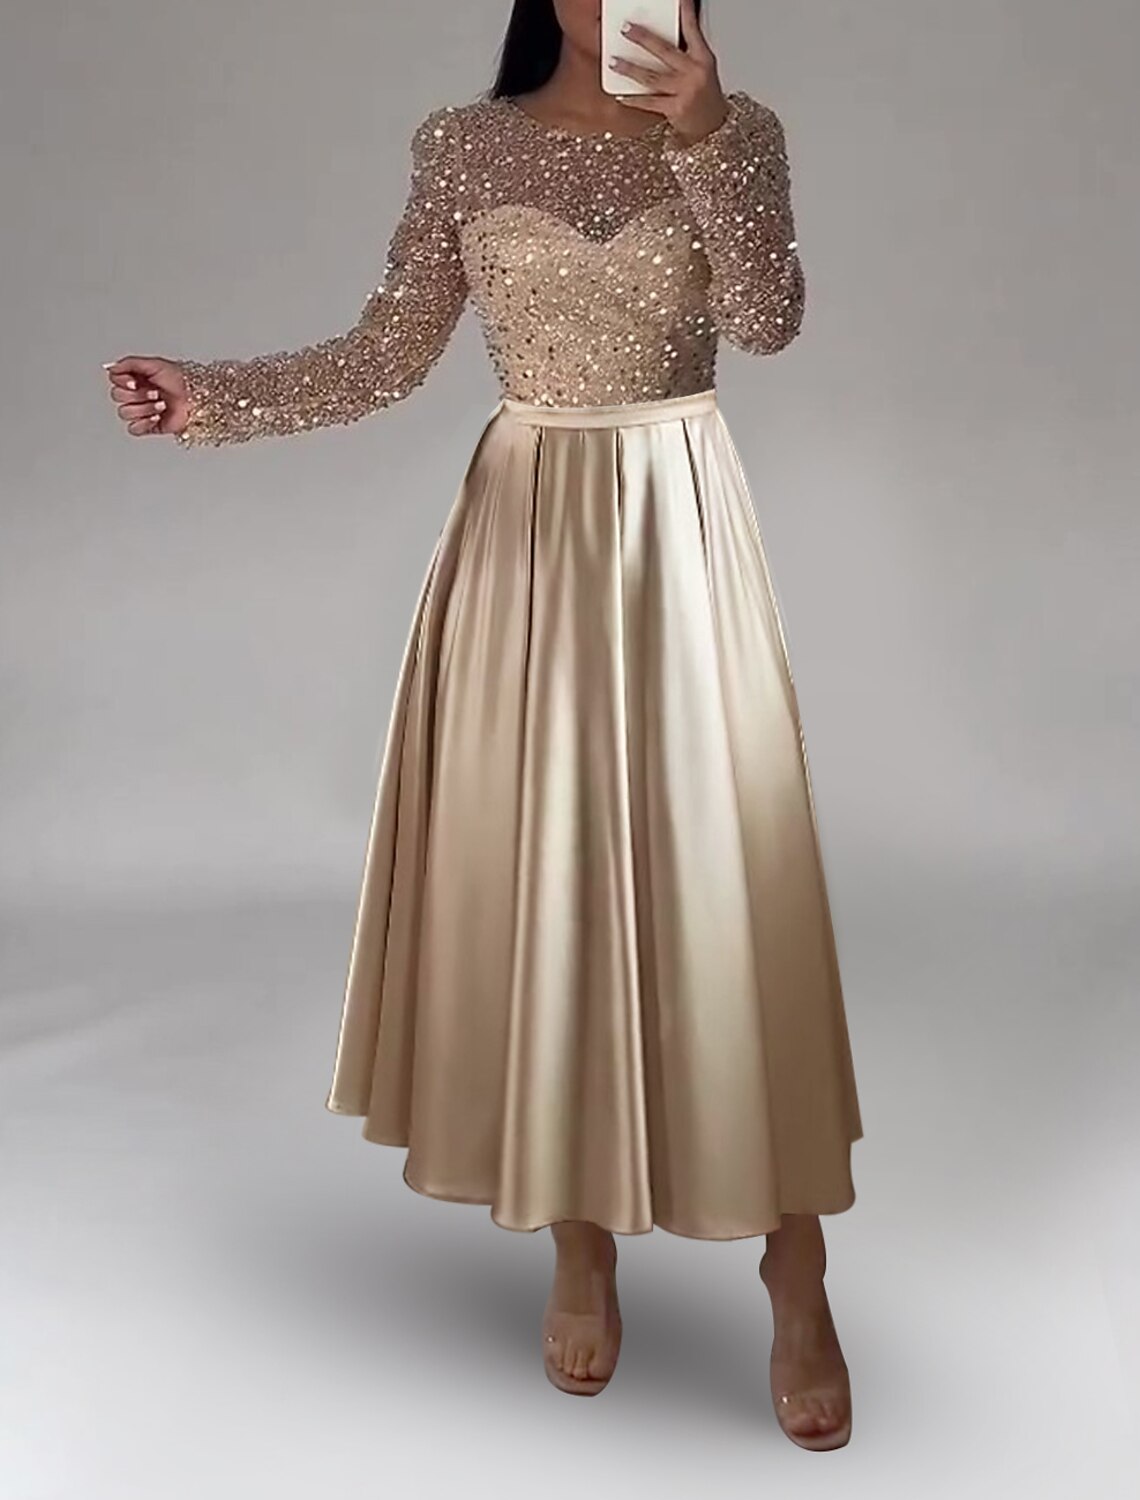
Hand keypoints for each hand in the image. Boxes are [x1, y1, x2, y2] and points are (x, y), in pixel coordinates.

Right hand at [103, 355, 188, 437]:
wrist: (197, 399)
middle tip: (155, 392)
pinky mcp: (148, 426)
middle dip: (137, 394)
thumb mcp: (155, 364)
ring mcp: (141, 411)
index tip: (136, 381)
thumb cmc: (182, 381)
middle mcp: (137, 394)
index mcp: (136, 377)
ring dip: (144, 408)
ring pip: (124, 413)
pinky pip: (133, 429)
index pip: (114, 380)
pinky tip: (157, 417)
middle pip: (117, 396)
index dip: (123, 381)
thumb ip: (130, 363)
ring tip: (161, 404)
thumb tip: (111, 367)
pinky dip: (144, 423)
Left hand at [609, 0, 728, 145]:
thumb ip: (685, 52)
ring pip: (652, 76)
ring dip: (630, 69)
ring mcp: (685, 90)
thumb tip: (660, 37)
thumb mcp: (702, 69)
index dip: (686, 12)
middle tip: (626, 29)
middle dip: (643, 38)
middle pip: (664, 50)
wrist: (713, 127)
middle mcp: (695, 72)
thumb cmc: (705, 96)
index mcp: (703, 58)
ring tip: (614, 63)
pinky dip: (634, 99)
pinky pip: (650, 102)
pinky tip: (622, 95)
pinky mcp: (676, 108)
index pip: (692, 29)